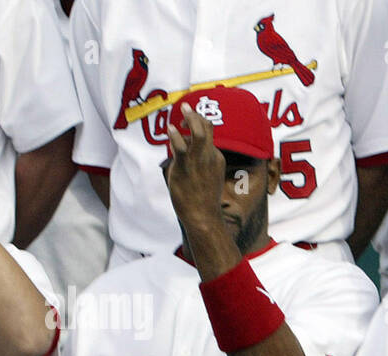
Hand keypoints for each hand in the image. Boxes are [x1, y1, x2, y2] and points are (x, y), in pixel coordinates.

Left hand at [165, 103, 227, 227]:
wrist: (203, 216)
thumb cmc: (201, 199)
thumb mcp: (205, 177)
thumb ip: (196, 161)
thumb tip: (181, 147)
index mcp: (216, 158)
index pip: (209, 135)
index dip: (198, 124)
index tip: (186, 123)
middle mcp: (210, 156)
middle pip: (208, 128)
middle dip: (196, 115)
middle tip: (186, 108)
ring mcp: (199, 161)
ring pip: (200, 132)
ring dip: (191, 118)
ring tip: (183, 109)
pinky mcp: (186, 167)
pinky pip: (182, 147)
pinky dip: (176, 135)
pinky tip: (170, 129)